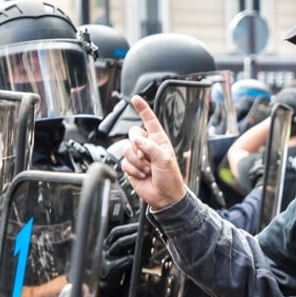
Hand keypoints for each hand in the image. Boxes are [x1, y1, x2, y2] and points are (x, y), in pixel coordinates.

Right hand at [119, 95, 188, 210]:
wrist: (165, 197)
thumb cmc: (171, 179)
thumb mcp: (165, 160)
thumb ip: (151, 147)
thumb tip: (137, 140)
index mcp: (159, 141)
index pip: (150, 120)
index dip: (142, 109)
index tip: (135, 98)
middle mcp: (147, 146)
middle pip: (133, 134)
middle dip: (138, 147)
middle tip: (147, 158)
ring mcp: (138, 157)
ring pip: (126, 149)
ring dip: (136, 162)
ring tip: (147, 170)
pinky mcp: (131, 167)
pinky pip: (124, 162)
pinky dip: (132, 170)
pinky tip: (141, 175)